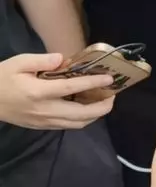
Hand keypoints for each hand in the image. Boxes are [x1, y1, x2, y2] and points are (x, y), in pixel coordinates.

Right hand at [0, 53, 114, 129]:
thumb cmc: (2, 78)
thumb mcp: (19, 62)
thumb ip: (42, 61)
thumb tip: (63, 59)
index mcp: (39, 92)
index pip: (73, 88)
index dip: (94, 83)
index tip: (109, 78)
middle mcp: (44, 110)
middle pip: (81, 114)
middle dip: (102, 107)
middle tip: (113, 95)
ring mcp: (43, 121)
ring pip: (76, 124)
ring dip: (94, 115)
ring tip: (104, 101)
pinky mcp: (41, 126)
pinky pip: (67, 125)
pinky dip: (82, 119)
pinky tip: (87, 107)